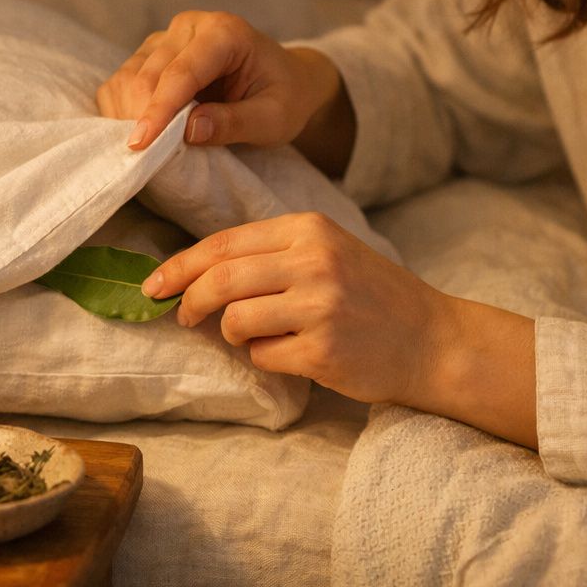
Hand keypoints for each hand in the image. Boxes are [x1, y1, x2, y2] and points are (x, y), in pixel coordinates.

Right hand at [95, 10, 336, 151]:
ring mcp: (167, 37)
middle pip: (148, 74)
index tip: (141, 145)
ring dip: (127, 115)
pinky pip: (123, 80)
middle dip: (141, 117)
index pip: (182, 73)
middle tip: (143, 159)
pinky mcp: (152, 54)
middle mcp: (190, 26)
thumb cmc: (286, 97)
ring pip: (128, 76)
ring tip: (143, 150)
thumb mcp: (275, 119)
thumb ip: (236, 123)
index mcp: (225, 32)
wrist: (287, 80)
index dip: (159, 110)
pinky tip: (138, 133)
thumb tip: (190, 131)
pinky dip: (122, 109)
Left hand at [143, 211, 450, 404]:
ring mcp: (319, 307)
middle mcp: (313, 262)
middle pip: (220, 279)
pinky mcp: (321, 350)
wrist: (432, 340)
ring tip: (258, 335)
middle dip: (188, 301)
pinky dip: (265, 358)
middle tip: (179, 316)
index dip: (180, 266)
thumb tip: (195, 275)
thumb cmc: (372, 296)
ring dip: (232, 334)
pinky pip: (261, 355)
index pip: (224, 244)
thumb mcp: (328, 251)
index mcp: (309, 229)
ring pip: (234, 320)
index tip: (154, 284)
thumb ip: (270, 255)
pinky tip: (293, 353)